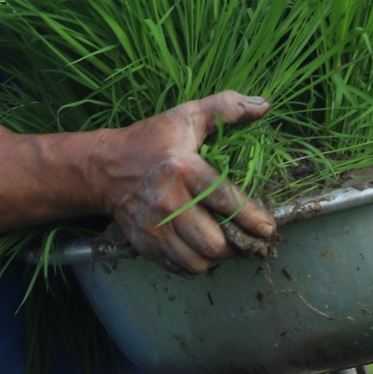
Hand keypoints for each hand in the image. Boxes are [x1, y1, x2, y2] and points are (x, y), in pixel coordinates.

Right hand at [93, 91, 276, 274]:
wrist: (104, 168)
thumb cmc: (150, 141)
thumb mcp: (186, 116)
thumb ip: (225, 107)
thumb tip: (265, 105)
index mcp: (183, 169)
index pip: (225, 200)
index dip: (251, 218)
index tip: (268, 228)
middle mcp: (168, 202)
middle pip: (213, 242)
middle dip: (236, 243)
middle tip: (246, 237)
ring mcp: (154, 227)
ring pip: (198, 262)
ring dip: (216, 257)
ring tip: (224, 243)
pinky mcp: (145, 244)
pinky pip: (180, 268)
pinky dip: (196, 264)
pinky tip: (201, 248)